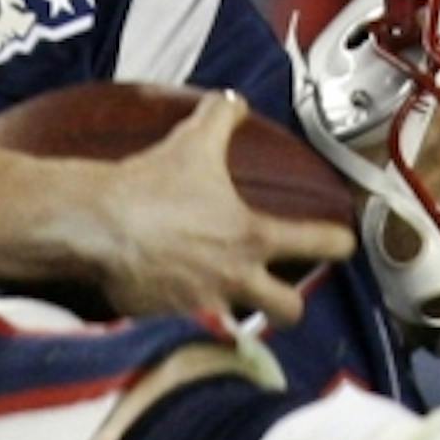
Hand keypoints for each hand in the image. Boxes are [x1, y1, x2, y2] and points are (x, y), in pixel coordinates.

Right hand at [97, 92, 354, 325]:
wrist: (97, 226)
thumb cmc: (149, 186)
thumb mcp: (192, 141)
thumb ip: (222, 117)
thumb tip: (234, 102)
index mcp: (252, 237)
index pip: (322, 244)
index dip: (340, 243)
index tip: (342, 244)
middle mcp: (236, 281)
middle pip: (291, 310)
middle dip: (290, 304)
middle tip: (278, 293)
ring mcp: (203, 310)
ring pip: (243, 335)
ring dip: (238, 324)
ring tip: (224, 311)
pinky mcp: (169, 327)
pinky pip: (191, 337)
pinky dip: (188, 330)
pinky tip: (176, 317)